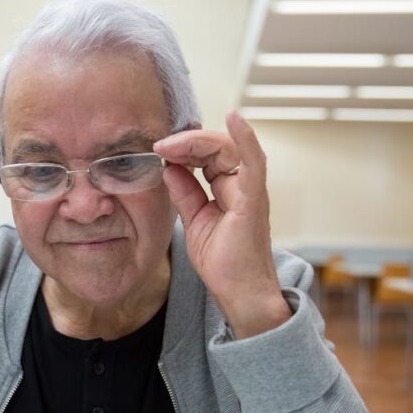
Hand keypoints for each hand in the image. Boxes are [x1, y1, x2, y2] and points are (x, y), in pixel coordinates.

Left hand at [154, 110, 290, 338]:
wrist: (239, 294)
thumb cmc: (223, 263)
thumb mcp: (195, 221)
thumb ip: (185, 193)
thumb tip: (170, 167)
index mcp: (230, 189)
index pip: (208, 156)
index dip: (184, 148)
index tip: (158, 149)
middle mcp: (243, 186)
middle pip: (218, 147)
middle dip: (187, 142)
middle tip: (159, 145)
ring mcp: (251, 192)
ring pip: (229, 149)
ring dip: (198, 141)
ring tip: (172, 143)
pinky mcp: (253, 201)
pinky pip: (253, 163)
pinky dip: (245, 138)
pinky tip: (234, 118)